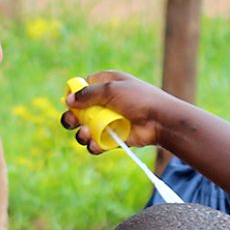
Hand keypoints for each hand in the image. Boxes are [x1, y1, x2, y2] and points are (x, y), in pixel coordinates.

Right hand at [61, 71, 184, 153]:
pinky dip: (93, 145)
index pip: (83, 87)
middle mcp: (106, 102)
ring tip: (86, 134)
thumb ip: (88, 94)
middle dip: (72, 117)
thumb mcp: (111, 89)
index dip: (74, 94)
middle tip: (71, 122)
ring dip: (82, 133)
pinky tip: (95, 144)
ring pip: (86, 129)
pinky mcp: (114, 138)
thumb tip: (68, 100)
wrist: (161, 120)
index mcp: (106, 84)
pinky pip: (97, 143)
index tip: (69, 101)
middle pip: (80, 111)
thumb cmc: (139, 99)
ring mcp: (109, 121)